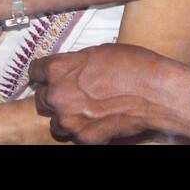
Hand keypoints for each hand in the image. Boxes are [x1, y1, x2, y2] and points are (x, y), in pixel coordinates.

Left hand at [28, 44, 189, 144]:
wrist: (155, 92)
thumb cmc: (131, 66)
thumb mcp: (97, 52)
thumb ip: (75, 63)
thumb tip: (69, 68)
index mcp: (58, 69)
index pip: (35, 71)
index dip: (43, 73)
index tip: (48, 76)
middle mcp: (58, 95)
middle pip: (42, 98)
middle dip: (55, 95)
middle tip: (73, 93)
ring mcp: (69, 119)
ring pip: (56, 121)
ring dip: (67, 116)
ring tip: (87, 109)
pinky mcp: (84, 138)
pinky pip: (74, 136)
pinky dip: (84, 130)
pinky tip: (99, 120)